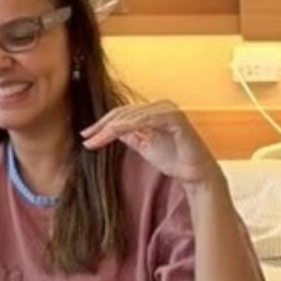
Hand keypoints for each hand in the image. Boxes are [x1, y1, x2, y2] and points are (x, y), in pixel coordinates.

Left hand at [80, 100, 220, 185]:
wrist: (194, 173)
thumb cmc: (174, 159)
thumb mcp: (145, 146)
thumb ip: (131, 136)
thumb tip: (113, 130)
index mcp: (153, 112)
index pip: (122, 114)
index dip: (102, 124)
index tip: (86, 136)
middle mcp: (160, 107)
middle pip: (123, 113)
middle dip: (102, 126)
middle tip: (86, 138)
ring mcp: (168, 110)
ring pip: (131, 116)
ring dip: (110, 128)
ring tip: (95, 140)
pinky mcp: (175, 118)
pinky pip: (146, 120)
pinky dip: (128, 125)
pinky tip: (114, 133)